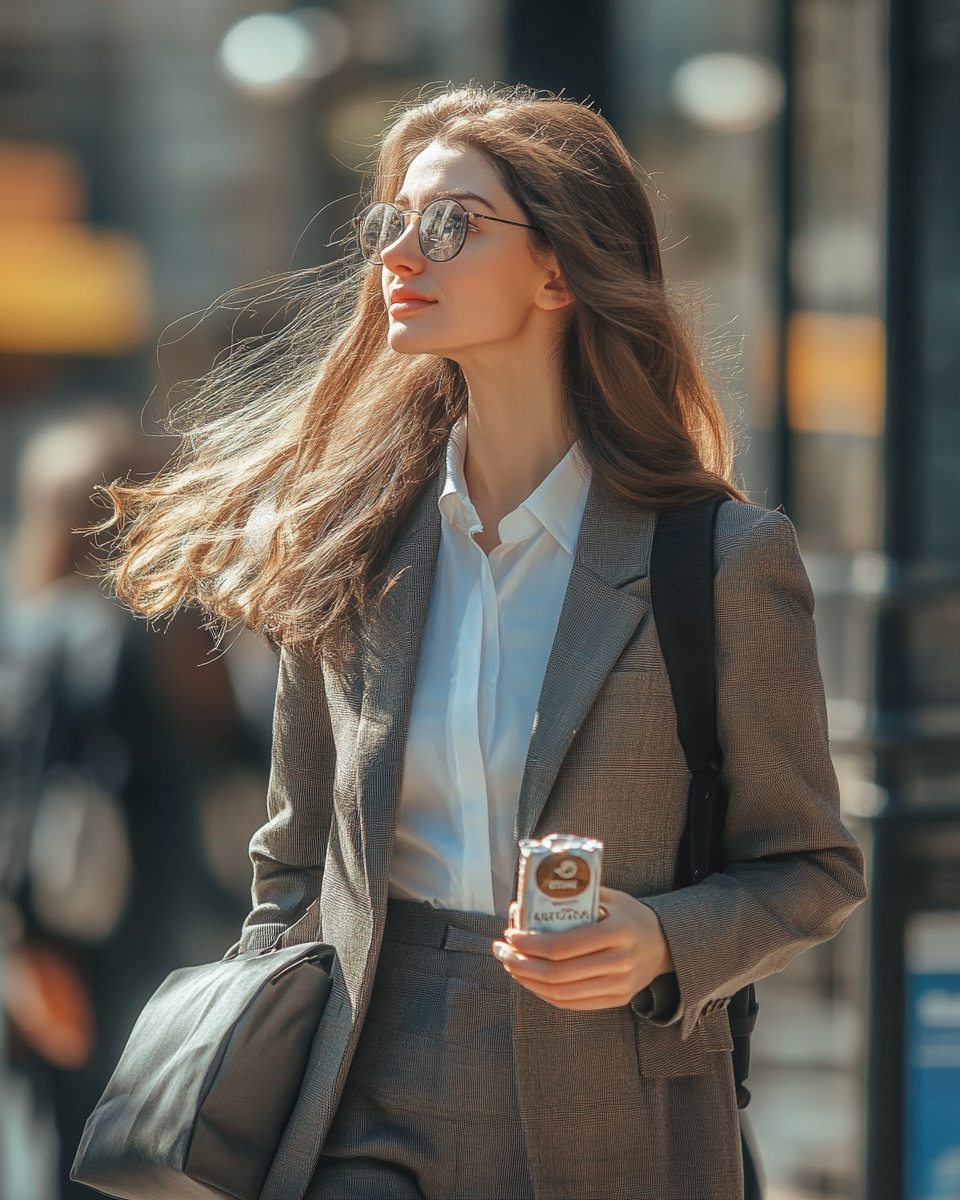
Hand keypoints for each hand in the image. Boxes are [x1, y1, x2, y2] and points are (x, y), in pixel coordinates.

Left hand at [491, 886, 673, 1010]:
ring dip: (528, 981)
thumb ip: (576, 896)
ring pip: (562, 993)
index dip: (532, 944)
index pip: (565, 945)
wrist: (666, 943)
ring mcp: (620, 985)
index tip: (511, 934)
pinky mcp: (617, 999)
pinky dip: (545, 994)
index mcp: (619, 932)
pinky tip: (530, 980)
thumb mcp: (610, 897)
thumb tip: (528, 898)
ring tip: (510, 965)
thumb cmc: (630, 915)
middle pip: (559, 974)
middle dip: (522, 964)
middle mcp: (621, 962)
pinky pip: (573, 1004)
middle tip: (502, 951)